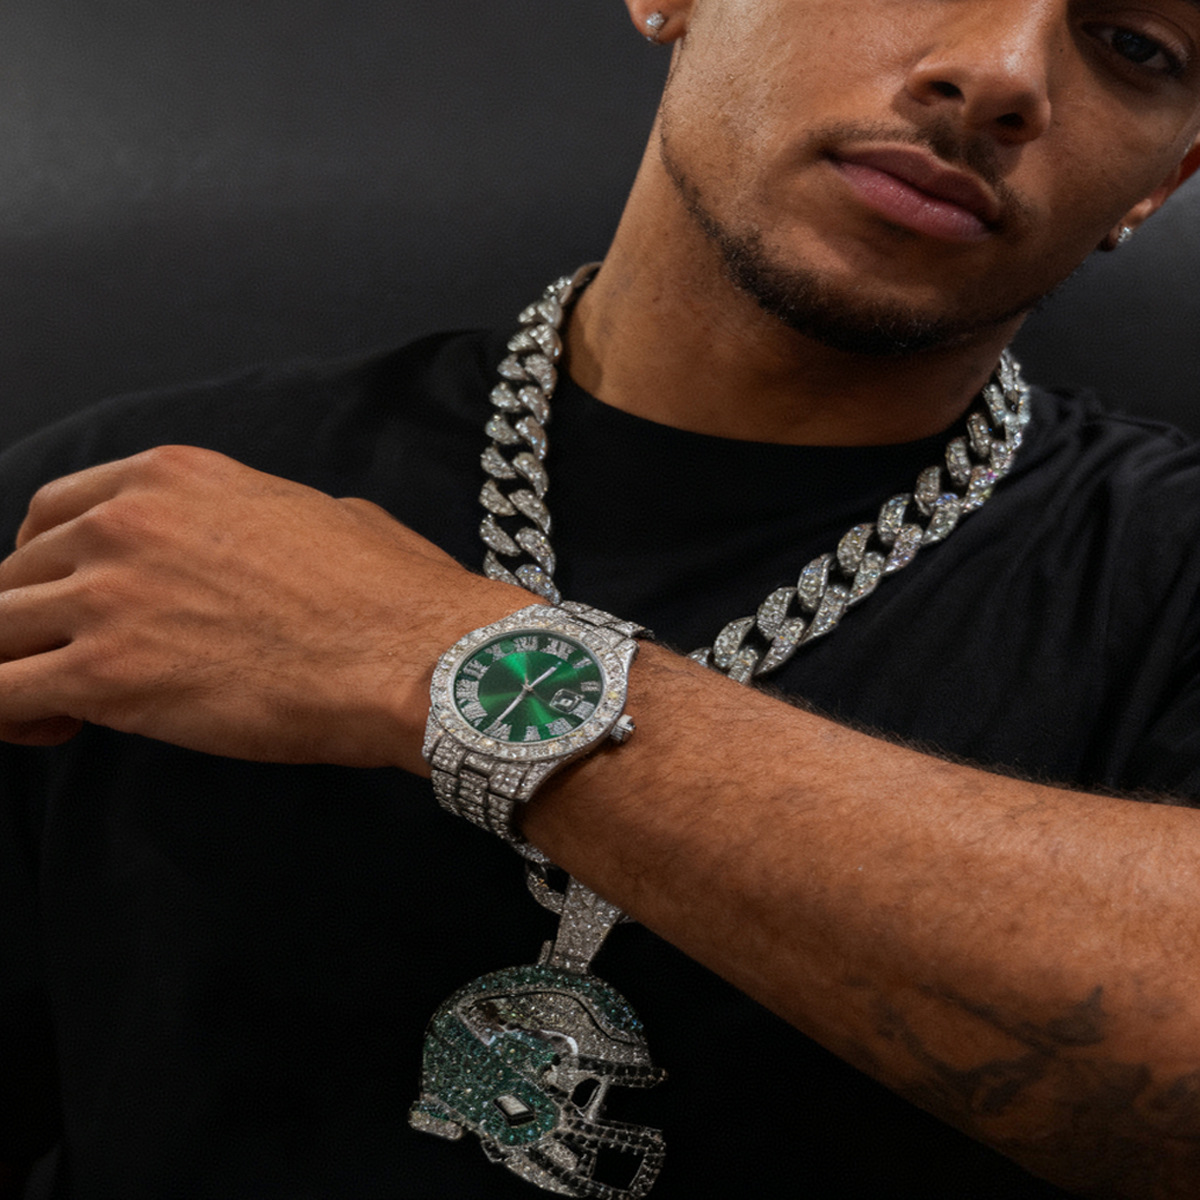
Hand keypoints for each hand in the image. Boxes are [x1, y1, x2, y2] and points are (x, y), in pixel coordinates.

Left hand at [0, 445, 527, 768]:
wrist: (414, 656)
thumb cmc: (392, 595)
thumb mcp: (324, 514)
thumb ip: (264, 519)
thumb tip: (274, 542)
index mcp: (175, 477)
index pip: (52, 511)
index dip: (46, 564)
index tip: (68, 604)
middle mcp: (126, 522)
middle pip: (16, 574)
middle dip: (34, 624)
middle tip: (70, 667)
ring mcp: (110, 595)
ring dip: (14, 669)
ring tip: (57, 709)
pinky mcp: (108, 674)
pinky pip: (0, 692)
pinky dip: (9, 716)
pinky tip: (52, 732)